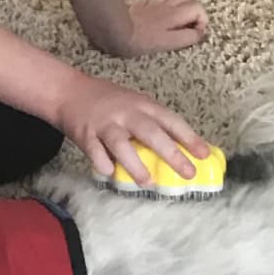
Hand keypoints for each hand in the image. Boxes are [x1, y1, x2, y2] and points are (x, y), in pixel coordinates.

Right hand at [58, 72, 210, 184]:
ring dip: (136, 165)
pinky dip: (103, 164)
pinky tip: (110, 173)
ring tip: (148, 182)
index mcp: (141, 104)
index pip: (170, 120)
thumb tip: (181, 148)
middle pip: (151, 133)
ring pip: (121, 144)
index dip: (189, 137)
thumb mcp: (134, 103)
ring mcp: (104, 124)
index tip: (204, 154)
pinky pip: (95, 152)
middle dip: (171, 153)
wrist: (69, 92)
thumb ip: (153, 122)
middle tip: (188, 173)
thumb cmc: (107, 101)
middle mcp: (125, 113)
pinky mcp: (85, 134)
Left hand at [101, 0, 208, 57]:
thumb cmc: (140, 41)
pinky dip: (165, 5)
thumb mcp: (168, 43)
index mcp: (175, 15)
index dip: (202, 21)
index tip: (196, 33)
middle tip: (189, 27)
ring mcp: (154, 3)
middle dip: (194, 12)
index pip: (198, 9)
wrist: (116, 30)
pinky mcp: (142, 4)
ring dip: (181, 7)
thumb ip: (187, 37)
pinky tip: (160, 16)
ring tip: (177, 22)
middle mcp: (167, 6)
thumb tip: (199, 34)